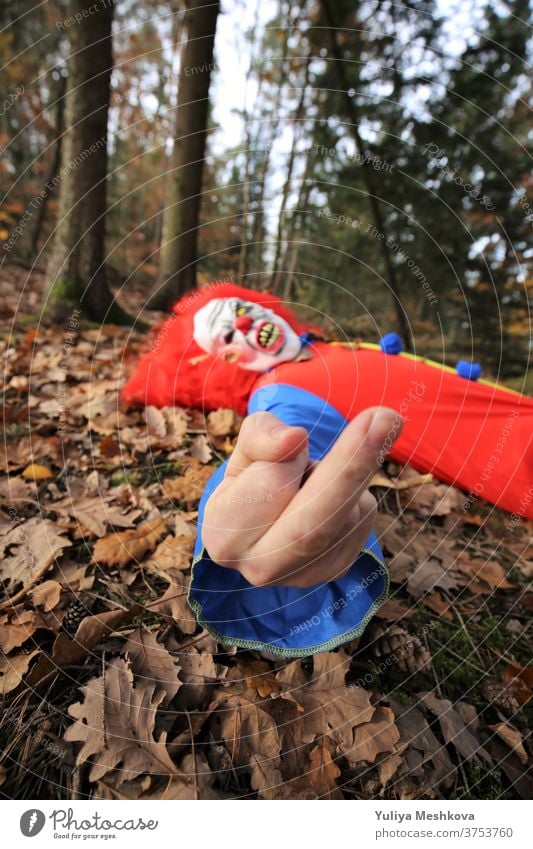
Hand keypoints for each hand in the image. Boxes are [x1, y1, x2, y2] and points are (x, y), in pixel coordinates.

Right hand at [202, 407, 401, 587]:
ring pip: (347, 512)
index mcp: (225, 537)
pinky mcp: (338, 569)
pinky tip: (327, 495)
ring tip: (310, 475)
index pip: (268, 488)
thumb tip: (294, 440)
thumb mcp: (247, 445)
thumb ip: (261, 436)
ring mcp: (304, 576)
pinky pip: (363, 516)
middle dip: (351, 468)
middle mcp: (262, 568)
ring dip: (340, 473)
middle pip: (314, 525)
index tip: (301, 434)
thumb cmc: (253, 473)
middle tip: (386, 418)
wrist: (266, 516)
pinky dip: (352, 490)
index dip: (288, 458)